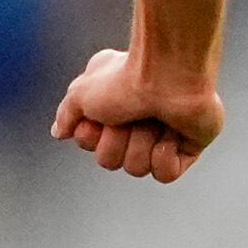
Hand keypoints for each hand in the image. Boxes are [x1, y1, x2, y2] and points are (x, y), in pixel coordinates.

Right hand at [51, 48, 220, 183]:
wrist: (169, 73)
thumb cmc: (125, 78)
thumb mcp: (80, 94)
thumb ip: (66, 114)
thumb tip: (59, 132)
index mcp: (111, 105)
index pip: (90, 144)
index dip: (90, 135)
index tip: (99, 114)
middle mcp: (135, 121)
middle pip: (110, 160)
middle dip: (117, 141)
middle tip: (131, 115)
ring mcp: (162, 135)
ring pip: (137, 168)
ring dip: (141, 144)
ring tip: (155, 119)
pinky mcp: (187, 146)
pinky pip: (165, 174)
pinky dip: (165, 156)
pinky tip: (172, 134)